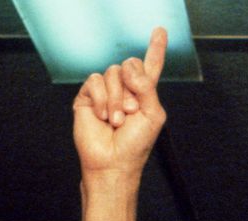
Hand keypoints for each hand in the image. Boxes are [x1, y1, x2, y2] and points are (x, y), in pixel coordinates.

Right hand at [72, 27, 167, 179]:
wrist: (112, 163)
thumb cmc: (135, 145)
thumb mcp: (153, 114)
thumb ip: (147, 87)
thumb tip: (127, 69)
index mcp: (144, 93)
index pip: (151, 66)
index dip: (155, 48)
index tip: (160, 31)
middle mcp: (125, 89)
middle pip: (130, 64)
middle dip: (132, 86)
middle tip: (130, 111)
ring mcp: (105, 92)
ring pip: (112, 72)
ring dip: (117, 98)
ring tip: (116, 120)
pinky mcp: (87, 97)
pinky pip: (95, 81)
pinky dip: (101, 99)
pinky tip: (103, 116)